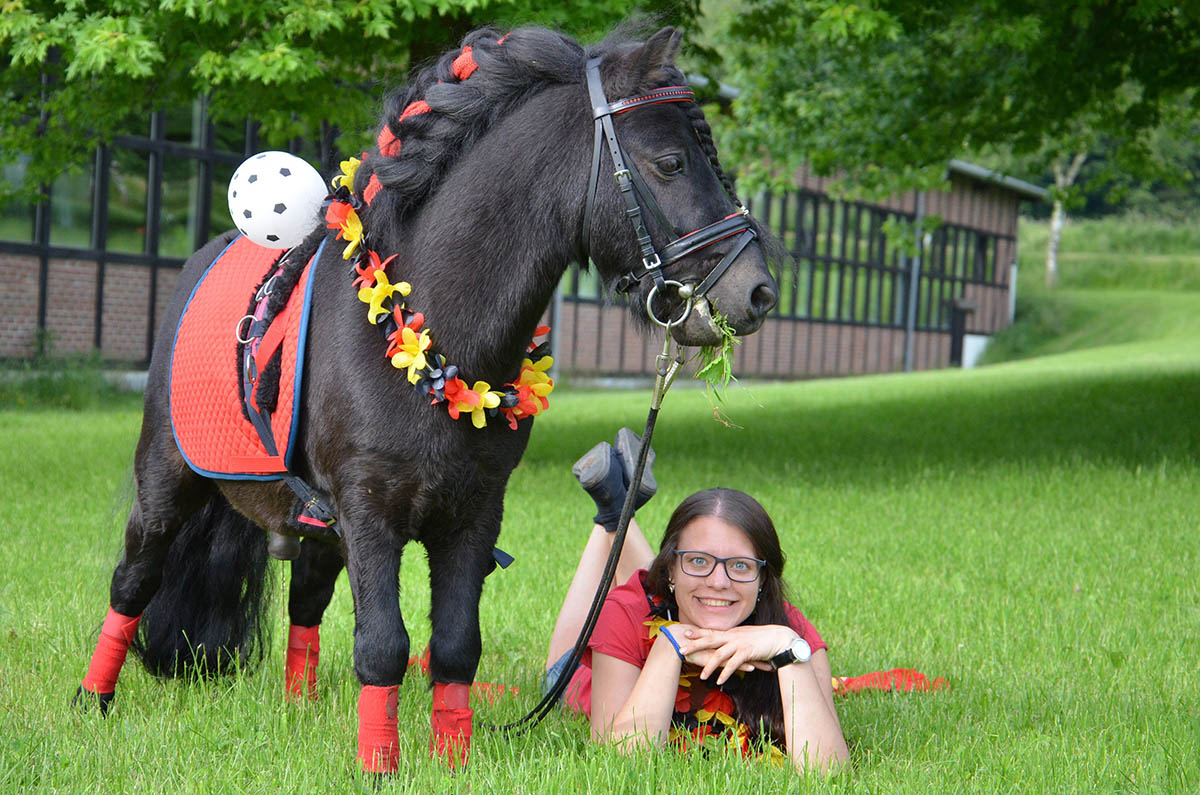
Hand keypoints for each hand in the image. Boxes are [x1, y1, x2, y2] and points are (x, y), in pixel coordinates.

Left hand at [676, 625, 798, 684]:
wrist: (778, 638)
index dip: (698, 633)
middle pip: (710, 640)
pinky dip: (726, 672)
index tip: (685, 633)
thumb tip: (726, 642)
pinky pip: (734, 664)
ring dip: (710, 666)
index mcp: (731, 633)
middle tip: (681, 650)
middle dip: (695, 645)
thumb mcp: (745, 636)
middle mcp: (732, 637)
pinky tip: (720, 680)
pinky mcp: (747, 652)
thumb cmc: (762, 638)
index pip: (711, 632)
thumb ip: (734, 639)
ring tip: (702, 676)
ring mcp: (739, 644)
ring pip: (720, 654)